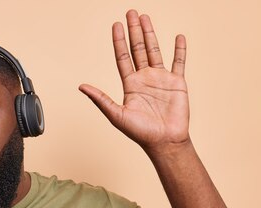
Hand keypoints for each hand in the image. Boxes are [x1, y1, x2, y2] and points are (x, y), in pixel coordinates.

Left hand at [79, 10, 189, 152]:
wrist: (164, 142)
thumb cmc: (140, 133)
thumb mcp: (117, 115)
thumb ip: (100, 99)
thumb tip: (81, 86)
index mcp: (130, 85)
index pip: (122, 57)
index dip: (119, 41)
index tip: (115, 25)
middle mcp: (144, 79)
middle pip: (137, 49)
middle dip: (133, 30)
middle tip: (130, 12)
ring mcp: (161, 79)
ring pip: (155, 50)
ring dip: (150, 34)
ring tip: (145, 17)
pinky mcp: (177, 83)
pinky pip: (179, 62)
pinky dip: (180, 49)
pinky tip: (178, 36)